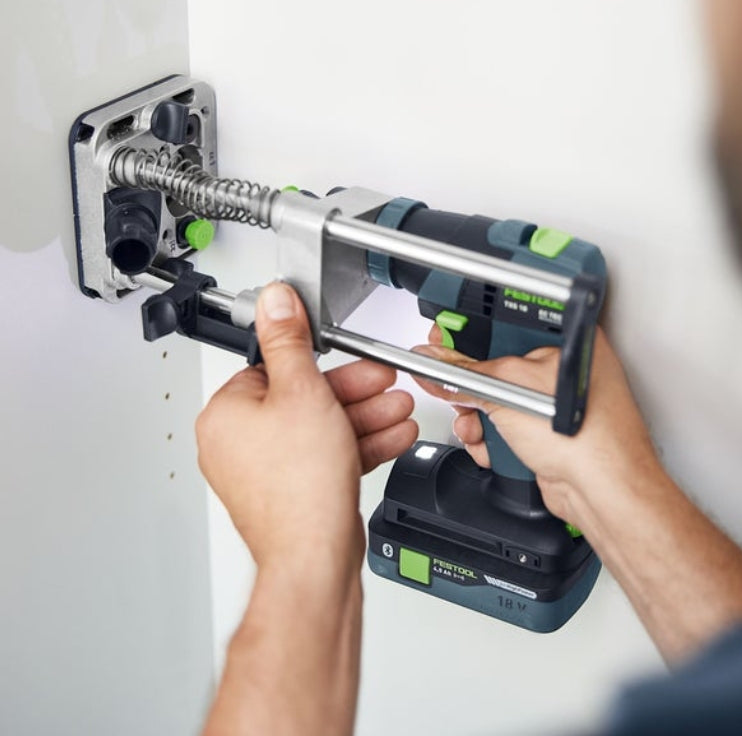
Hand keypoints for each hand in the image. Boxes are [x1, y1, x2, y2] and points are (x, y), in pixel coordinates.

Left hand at [196, 282, 417, 572]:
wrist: (315, 558)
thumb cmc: (298, 486)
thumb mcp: (303, 391)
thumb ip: (290, 341)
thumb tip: (274, 300)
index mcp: (227, 415)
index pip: (275, 369)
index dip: (323, 365)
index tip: (353, 361)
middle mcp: (239, 444)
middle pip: (304, 399)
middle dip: (355, 392)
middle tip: (385, 382)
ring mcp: (265, 472)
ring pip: (320, 429)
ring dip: (365, 416)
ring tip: (399, 409)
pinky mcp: (291, 493)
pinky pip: (326, 456)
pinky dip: (357, 445)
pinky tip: (391, 437)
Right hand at [414, 327, 659, 528]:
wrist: (603, 493)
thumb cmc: (588, 437)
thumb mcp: (510, 390)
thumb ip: (465, 373)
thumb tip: (436, 362)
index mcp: (567, 340)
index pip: (507, 324)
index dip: (472, 331)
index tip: (444, 338)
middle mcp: (565, 370)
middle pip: (497, 365)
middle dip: (471, 385)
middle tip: (456, 390)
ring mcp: (556, 406)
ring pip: (498, 402)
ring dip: (477, 418)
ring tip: (475, 426)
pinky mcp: (547, 435)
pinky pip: (506, 428)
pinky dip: (492, 439)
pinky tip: (490, 446)